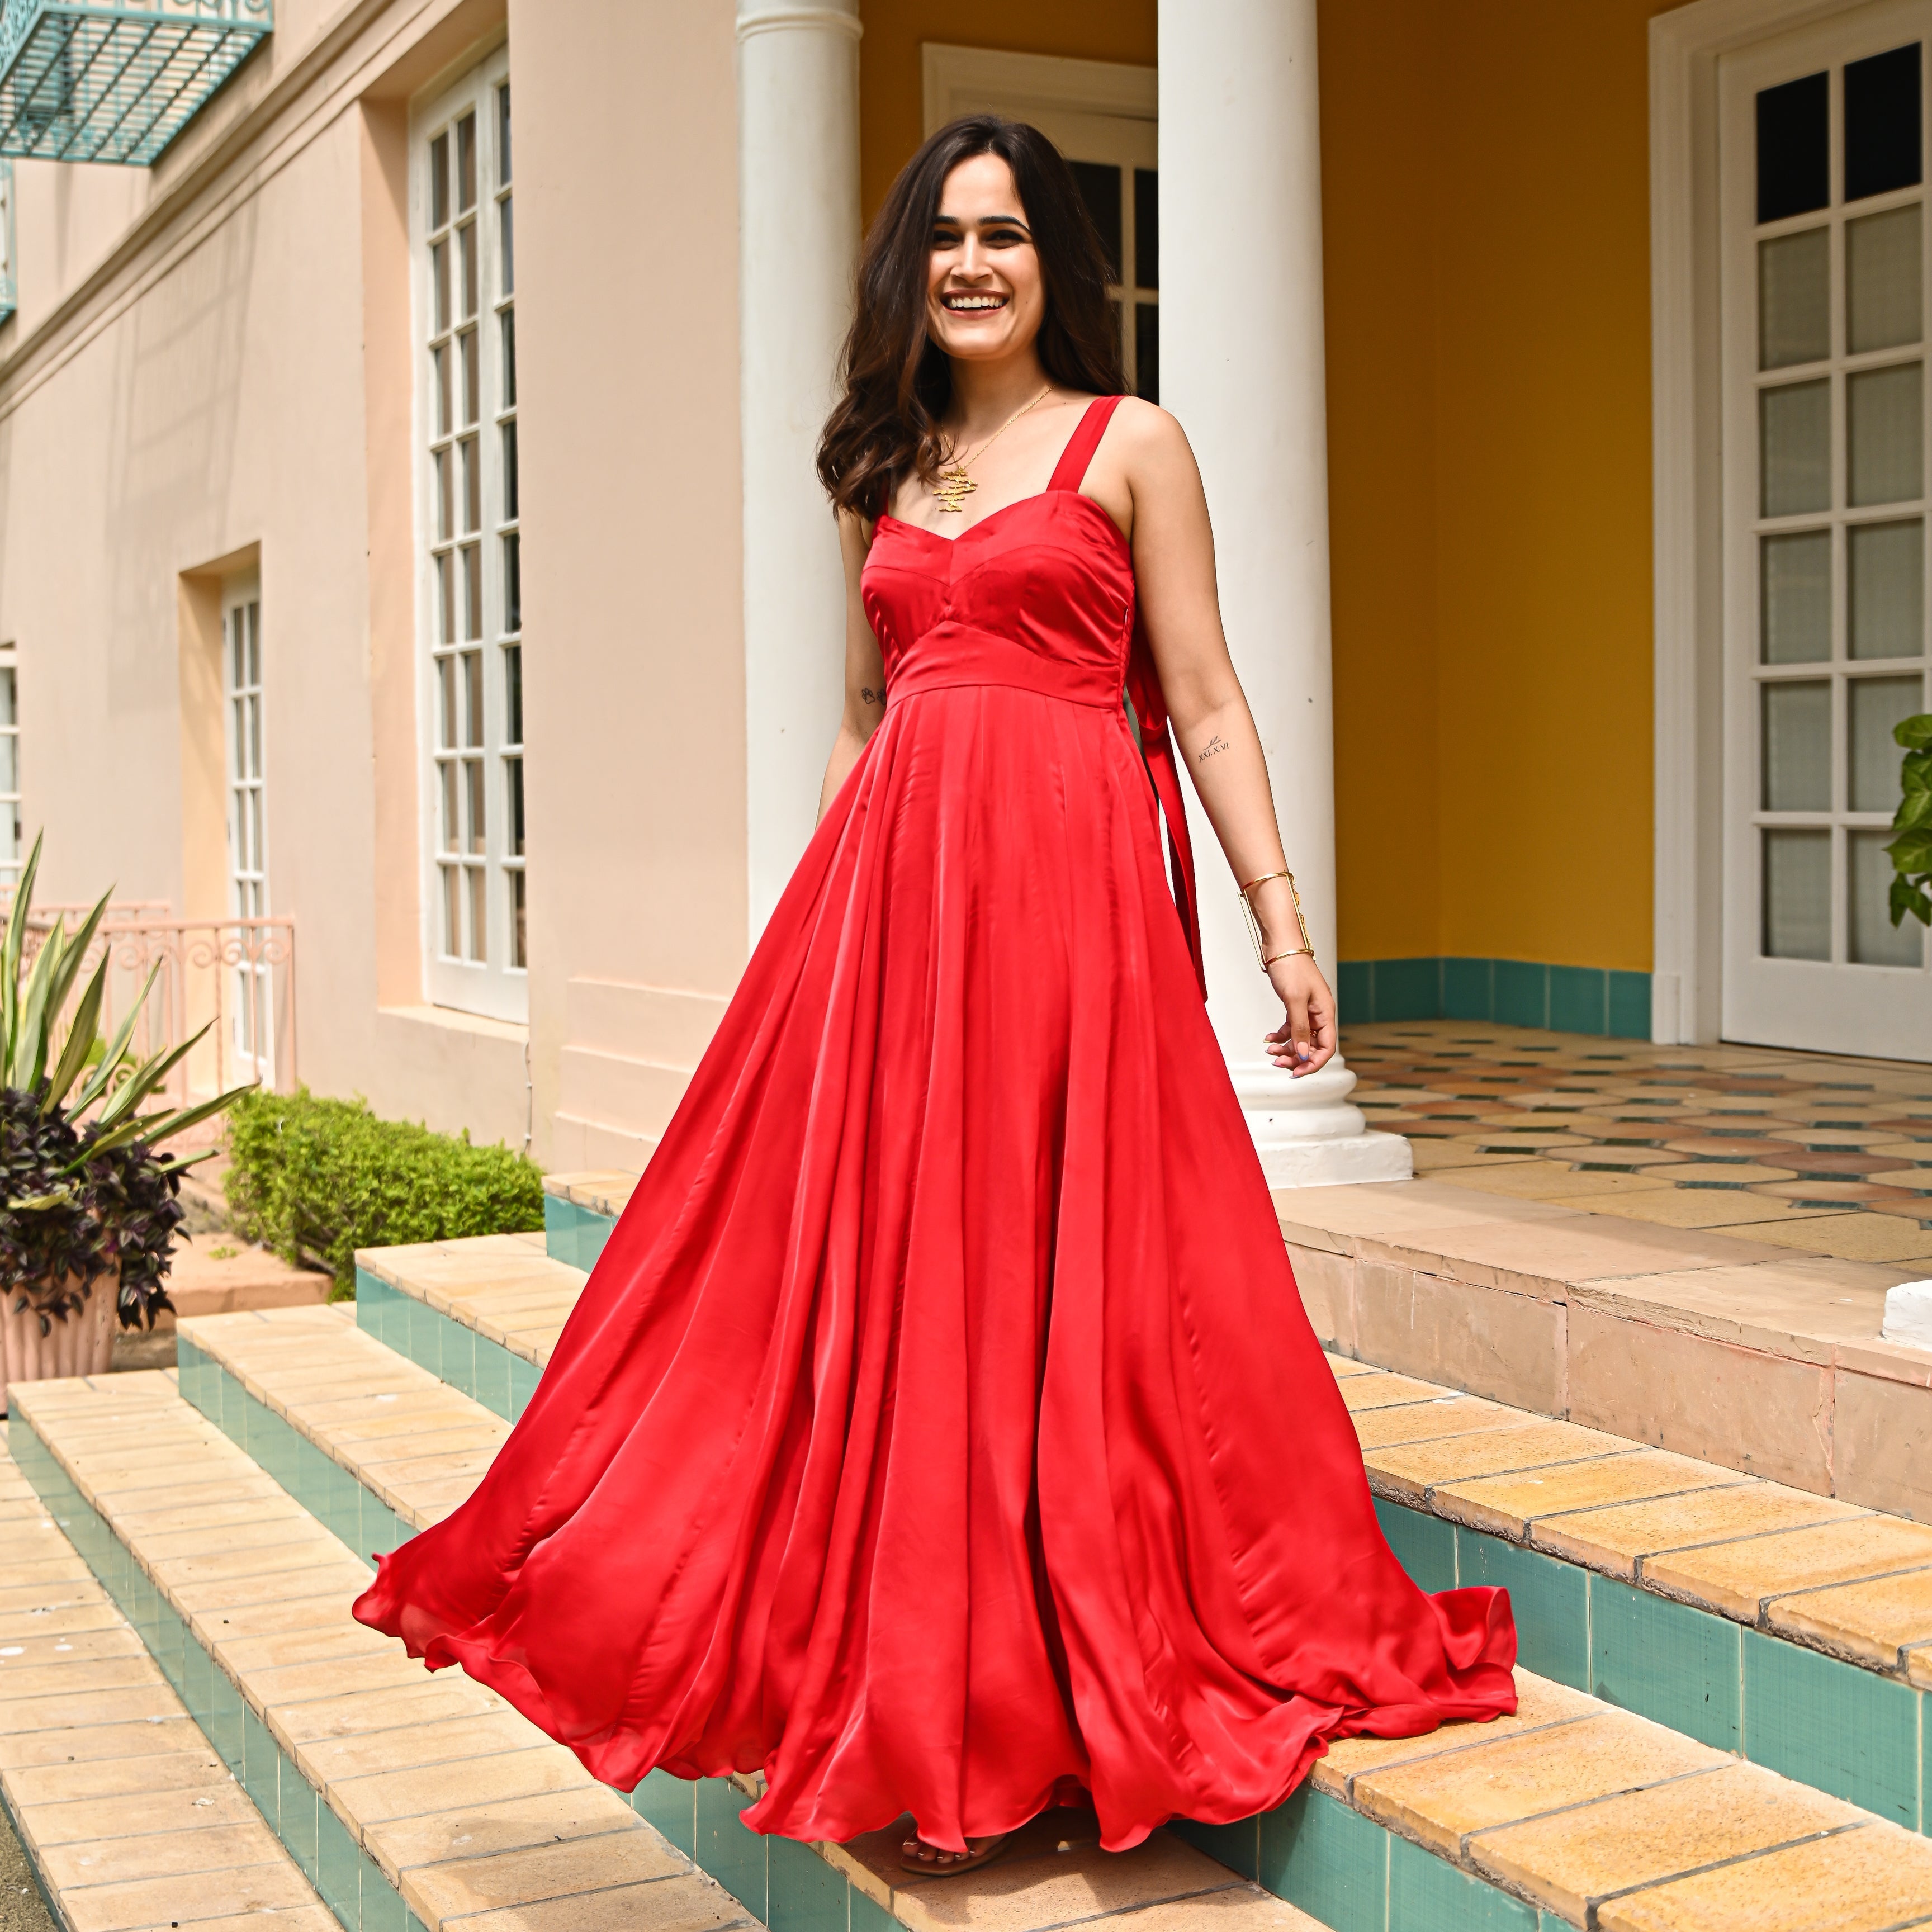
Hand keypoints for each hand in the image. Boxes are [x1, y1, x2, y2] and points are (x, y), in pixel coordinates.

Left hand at [1263, 954, 1335, 1076]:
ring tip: (1270, 1050)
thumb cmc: (1291, 967)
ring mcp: (1308, 1010)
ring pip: (1301, 1038)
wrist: (1280, 945)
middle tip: (1277, 1062)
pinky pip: (1291, 1028)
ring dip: (1286, 1047)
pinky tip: (1269, 1038)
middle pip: (1313, 1046)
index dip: (1313, 1063)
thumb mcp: (1294, 1001)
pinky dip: (1281, 1035)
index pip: (1327, 1047)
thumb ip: (1300, 1030)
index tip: (1296, 1072)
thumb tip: (1304, 1055)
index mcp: (1326, 1012)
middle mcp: (1319, 1013)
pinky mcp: (1296, 1005)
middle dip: (1296, 1057)